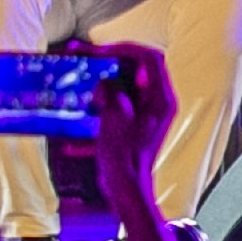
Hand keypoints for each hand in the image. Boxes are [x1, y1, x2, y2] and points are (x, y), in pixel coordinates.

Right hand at [73, 50, 196, 240]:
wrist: (126, 192)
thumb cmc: (124, 161)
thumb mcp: (114, 124)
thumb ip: (112, 97)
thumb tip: (106, 82)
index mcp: (161, 100)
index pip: (150, 59)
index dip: (125, 48)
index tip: (100, 49)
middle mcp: (158, 104)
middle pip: (138, 69)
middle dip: (111, 60)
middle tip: (85, 56)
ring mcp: (147, 115)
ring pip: (127, 86)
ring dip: (104, 80)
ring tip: (80, 75)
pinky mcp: (134, 127)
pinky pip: (118, 105)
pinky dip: (101, 103)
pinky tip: (81, 110)